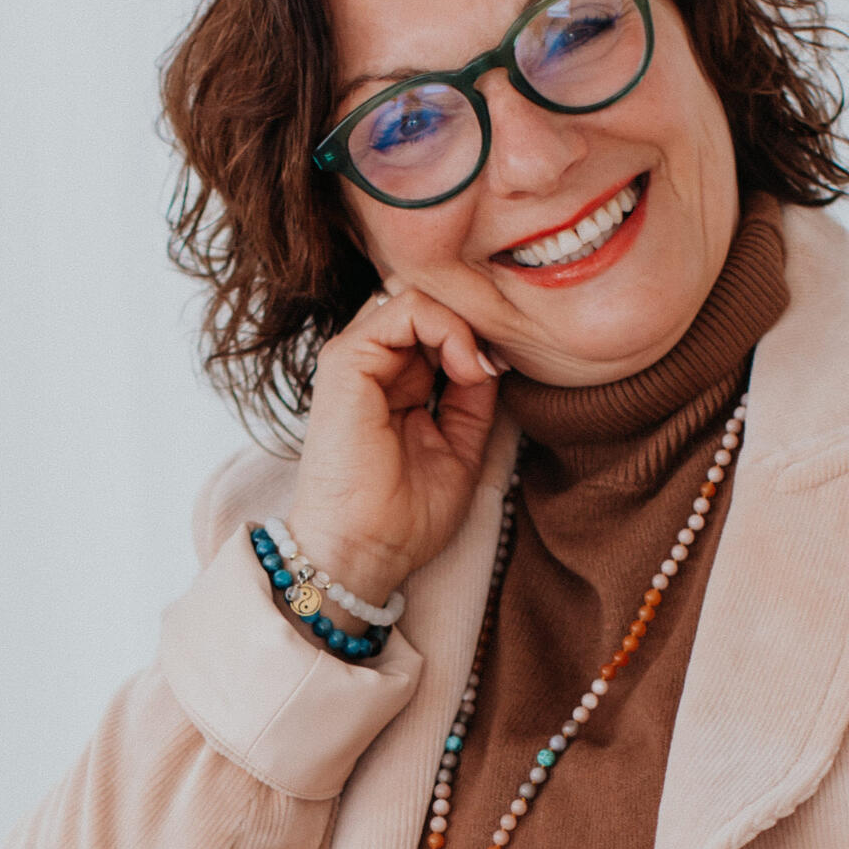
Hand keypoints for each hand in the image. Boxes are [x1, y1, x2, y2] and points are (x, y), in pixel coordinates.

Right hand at [286, 280, 506, 609]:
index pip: (439, 329)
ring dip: (463, 326)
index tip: (502, 373)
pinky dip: (447, 327)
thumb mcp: (460, 448)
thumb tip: (491, 354)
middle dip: (472, 325)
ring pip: (419, 296)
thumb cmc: (406, 518)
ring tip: (477, 370)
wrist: (365, 551)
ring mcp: (356, 359)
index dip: (477, 339)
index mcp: (395, 385)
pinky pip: (405, 307)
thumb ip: (474, 398)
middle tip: (496, 366)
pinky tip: (465, 367)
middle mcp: (373, 366)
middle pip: (430, 306)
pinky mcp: (346, 360)